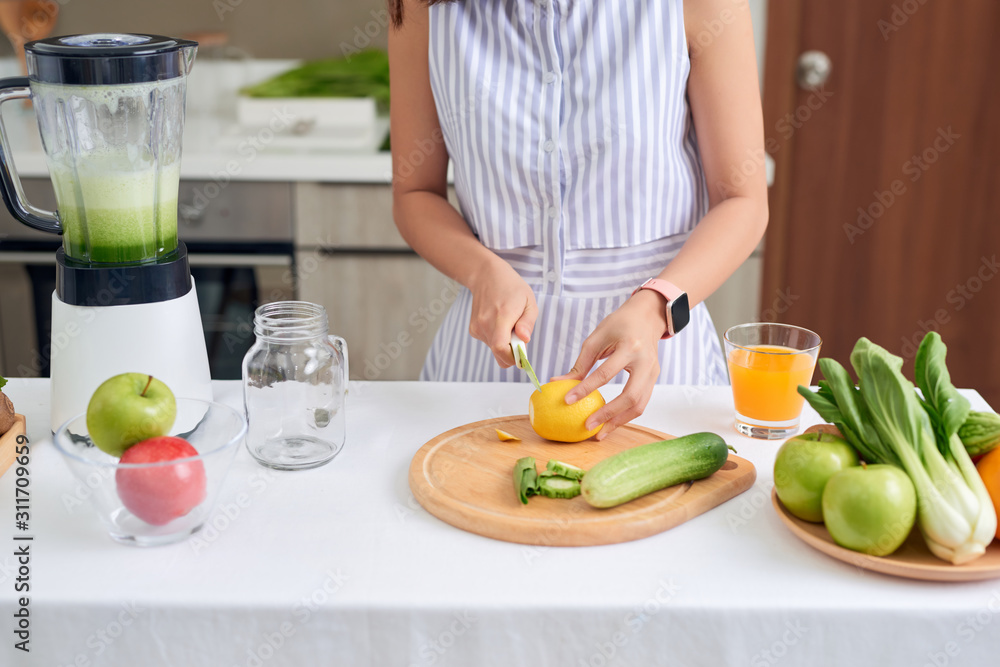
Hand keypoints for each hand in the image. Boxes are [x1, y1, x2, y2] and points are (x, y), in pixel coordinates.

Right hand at [466, 257, 537, 367]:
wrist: (486, 275)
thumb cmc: (512, 287)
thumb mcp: (529, 301)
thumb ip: (527, 322)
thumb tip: (524, 339)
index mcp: (501, 316)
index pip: (501, 349)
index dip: (512, 358)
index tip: (522, 355)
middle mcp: (485, 324)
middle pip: (498, 353)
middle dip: (511, 352)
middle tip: (519, 336)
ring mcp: (477, 327)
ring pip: (494, 349)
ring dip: (504, 344)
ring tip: (508, 324)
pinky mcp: (473, 329)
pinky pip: (488, 342)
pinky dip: (497, 338)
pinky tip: (498, 322)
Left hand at [552, 290, 667, 439]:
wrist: (647, 316)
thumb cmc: (619, 324)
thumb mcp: (597, 337)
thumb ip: (580, 363)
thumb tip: (558, 383)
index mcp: (630, 346)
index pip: (606, 373)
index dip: (586, 389)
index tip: (568, 400)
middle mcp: (646, 362)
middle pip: (630, 396)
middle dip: (608, 414)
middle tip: (587, 426)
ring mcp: (654, 372)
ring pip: (639, 405)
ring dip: (619, 421)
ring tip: (599, 433)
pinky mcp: (655, 379)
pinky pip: (641, 402)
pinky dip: (625, 415)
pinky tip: (610, 422)